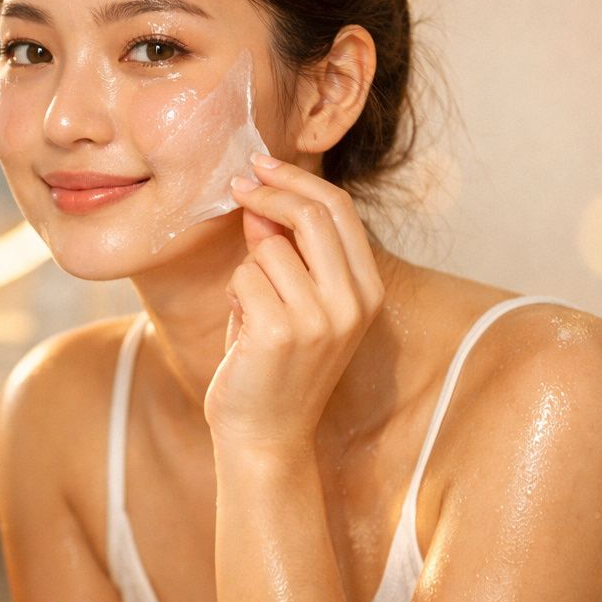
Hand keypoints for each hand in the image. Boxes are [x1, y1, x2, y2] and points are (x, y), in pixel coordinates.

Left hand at [203, 154, 384, 457]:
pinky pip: (243, 278)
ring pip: (268, 249)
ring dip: (246, 269)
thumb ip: (285, 254)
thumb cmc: (274, 366)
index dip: (297, 180)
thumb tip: (259, 202)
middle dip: (269, 191)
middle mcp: (352, 303)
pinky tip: (242, 330)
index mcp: (367, 291)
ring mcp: (320, 318)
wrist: (265, 436)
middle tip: (237, 184)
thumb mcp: (293, 303)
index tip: (261, 164)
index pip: (339, 210)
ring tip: (250, 310)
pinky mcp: (280, 331)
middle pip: (313, 214)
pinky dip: (233, 295)